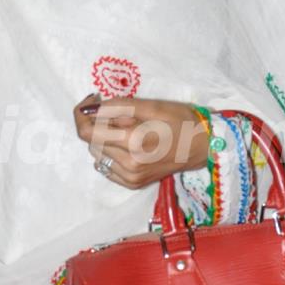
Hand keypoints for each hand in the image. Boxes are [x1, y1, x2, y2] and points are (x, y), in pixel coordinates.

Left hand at [73, 95, 209, 189]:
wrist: (202, 146)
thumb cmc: (180, 120)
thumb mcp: (151, 105)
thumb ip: (118, 107)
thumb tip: (93, 108)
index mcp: (132, 142)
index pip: (87, 132)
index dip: (82, 113)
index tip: (92, 100)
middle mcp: (128, 164)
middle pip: (91, 141)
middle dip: (97, 123)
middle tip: (117, 111)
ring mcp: (130, 177)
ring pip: (98, 153)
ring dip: (104, 138)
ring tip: (127, 128)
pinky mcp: (132, 183)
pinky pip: (107, 166)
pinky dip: (111, 152)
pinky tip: (128, 144)